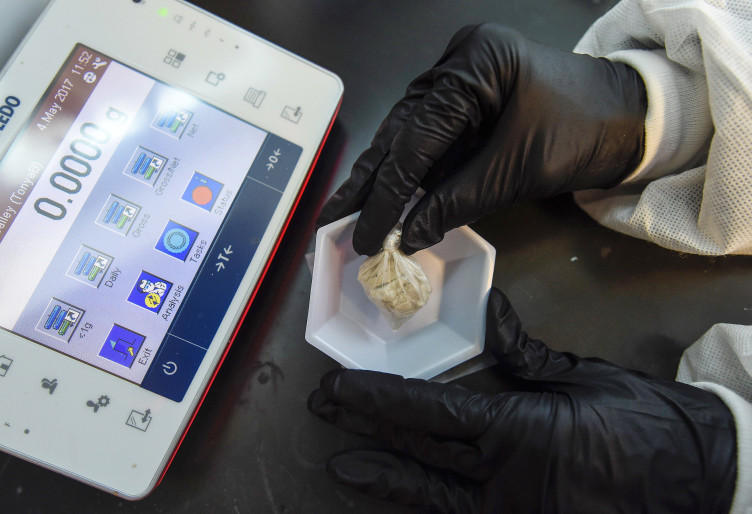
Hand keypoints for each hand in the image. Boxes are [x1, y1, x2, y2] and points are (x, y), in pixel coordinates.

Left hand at [308, 289, 736, 511]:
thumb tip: (490, 315)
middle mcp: (505, 482)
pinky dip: (430, 508)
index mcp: (517, 431)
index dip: (377, 401)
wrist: (704, 480)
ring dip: (385, 478)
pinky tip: (405, 502)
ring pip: (432, 496)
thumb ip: (525, 354)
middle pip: (419, 452)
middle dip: (367, 431)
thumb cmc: (645, 423)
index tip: (339, 389)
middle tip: (325, 413)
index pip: (429, 412)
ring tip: (343, 468)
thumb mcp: (582, 378)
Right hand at [317, 24, 646, 254]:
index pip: (415, 137)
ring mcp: (461, 79)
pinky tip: (385, 197)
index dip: (386, 192)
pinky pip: (431, 140)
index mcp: (474, 64)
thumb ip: (456, 201)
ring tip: (348, 212)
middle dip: (370, 181)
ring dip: (383, 178)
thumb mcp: (516, 171)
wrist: (631, 117)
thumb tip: (408, 234)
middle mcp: (457, 64)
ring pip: (409, 136)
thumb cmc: (585, 132)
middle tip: (334, 219)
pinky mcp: (467, 100)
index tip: (364, 232)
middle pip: (401, 131)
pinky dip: (411, 173)